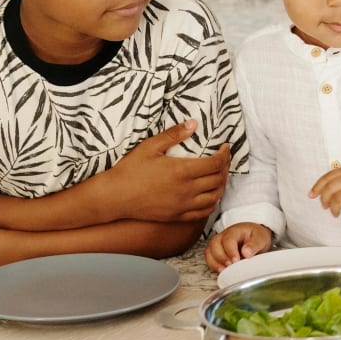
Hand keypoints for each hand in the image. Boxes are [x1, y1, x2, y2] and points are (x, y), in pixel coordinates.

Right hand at [101, 120, 231, 222]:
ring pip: (214, 197)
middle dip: (225, 168)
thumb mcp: (150, 146)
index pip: (215, 163)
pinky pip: (203, 212)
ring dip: (222, 185)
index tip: (226, 147)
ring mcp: (183, 205)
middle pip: (218, 179)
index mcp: (182, 171)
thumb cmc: (130, 169)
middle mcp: (186, 190)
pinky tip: (211, 195)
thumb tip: (194, 123)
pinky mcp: (178, 216)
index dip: (225, 154)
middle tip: (224, 159)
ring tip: (220, 176)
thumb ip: (174, 134)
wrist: (115, 196)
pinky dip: (213, 203)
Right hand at [205, 222, 272, 271]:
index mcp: (235, 231)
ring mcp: (218, 244)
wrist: (254, 237)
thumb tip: (246, 253)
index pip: (228, 239)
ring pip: (209, 251)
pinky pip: (209, 258)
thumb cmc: (256, 236)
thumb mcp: (261, 238)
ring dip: (215, 262)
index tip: (236, 260)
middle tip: (230, 265)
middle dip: (221, 257)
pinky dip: (213, 265)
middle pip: (214, 245)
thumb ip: (254, 244)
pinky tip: (221, 270)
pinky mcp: (216, 252)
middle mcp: (223, 236)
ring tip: (224, 270)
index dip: (230, 251)